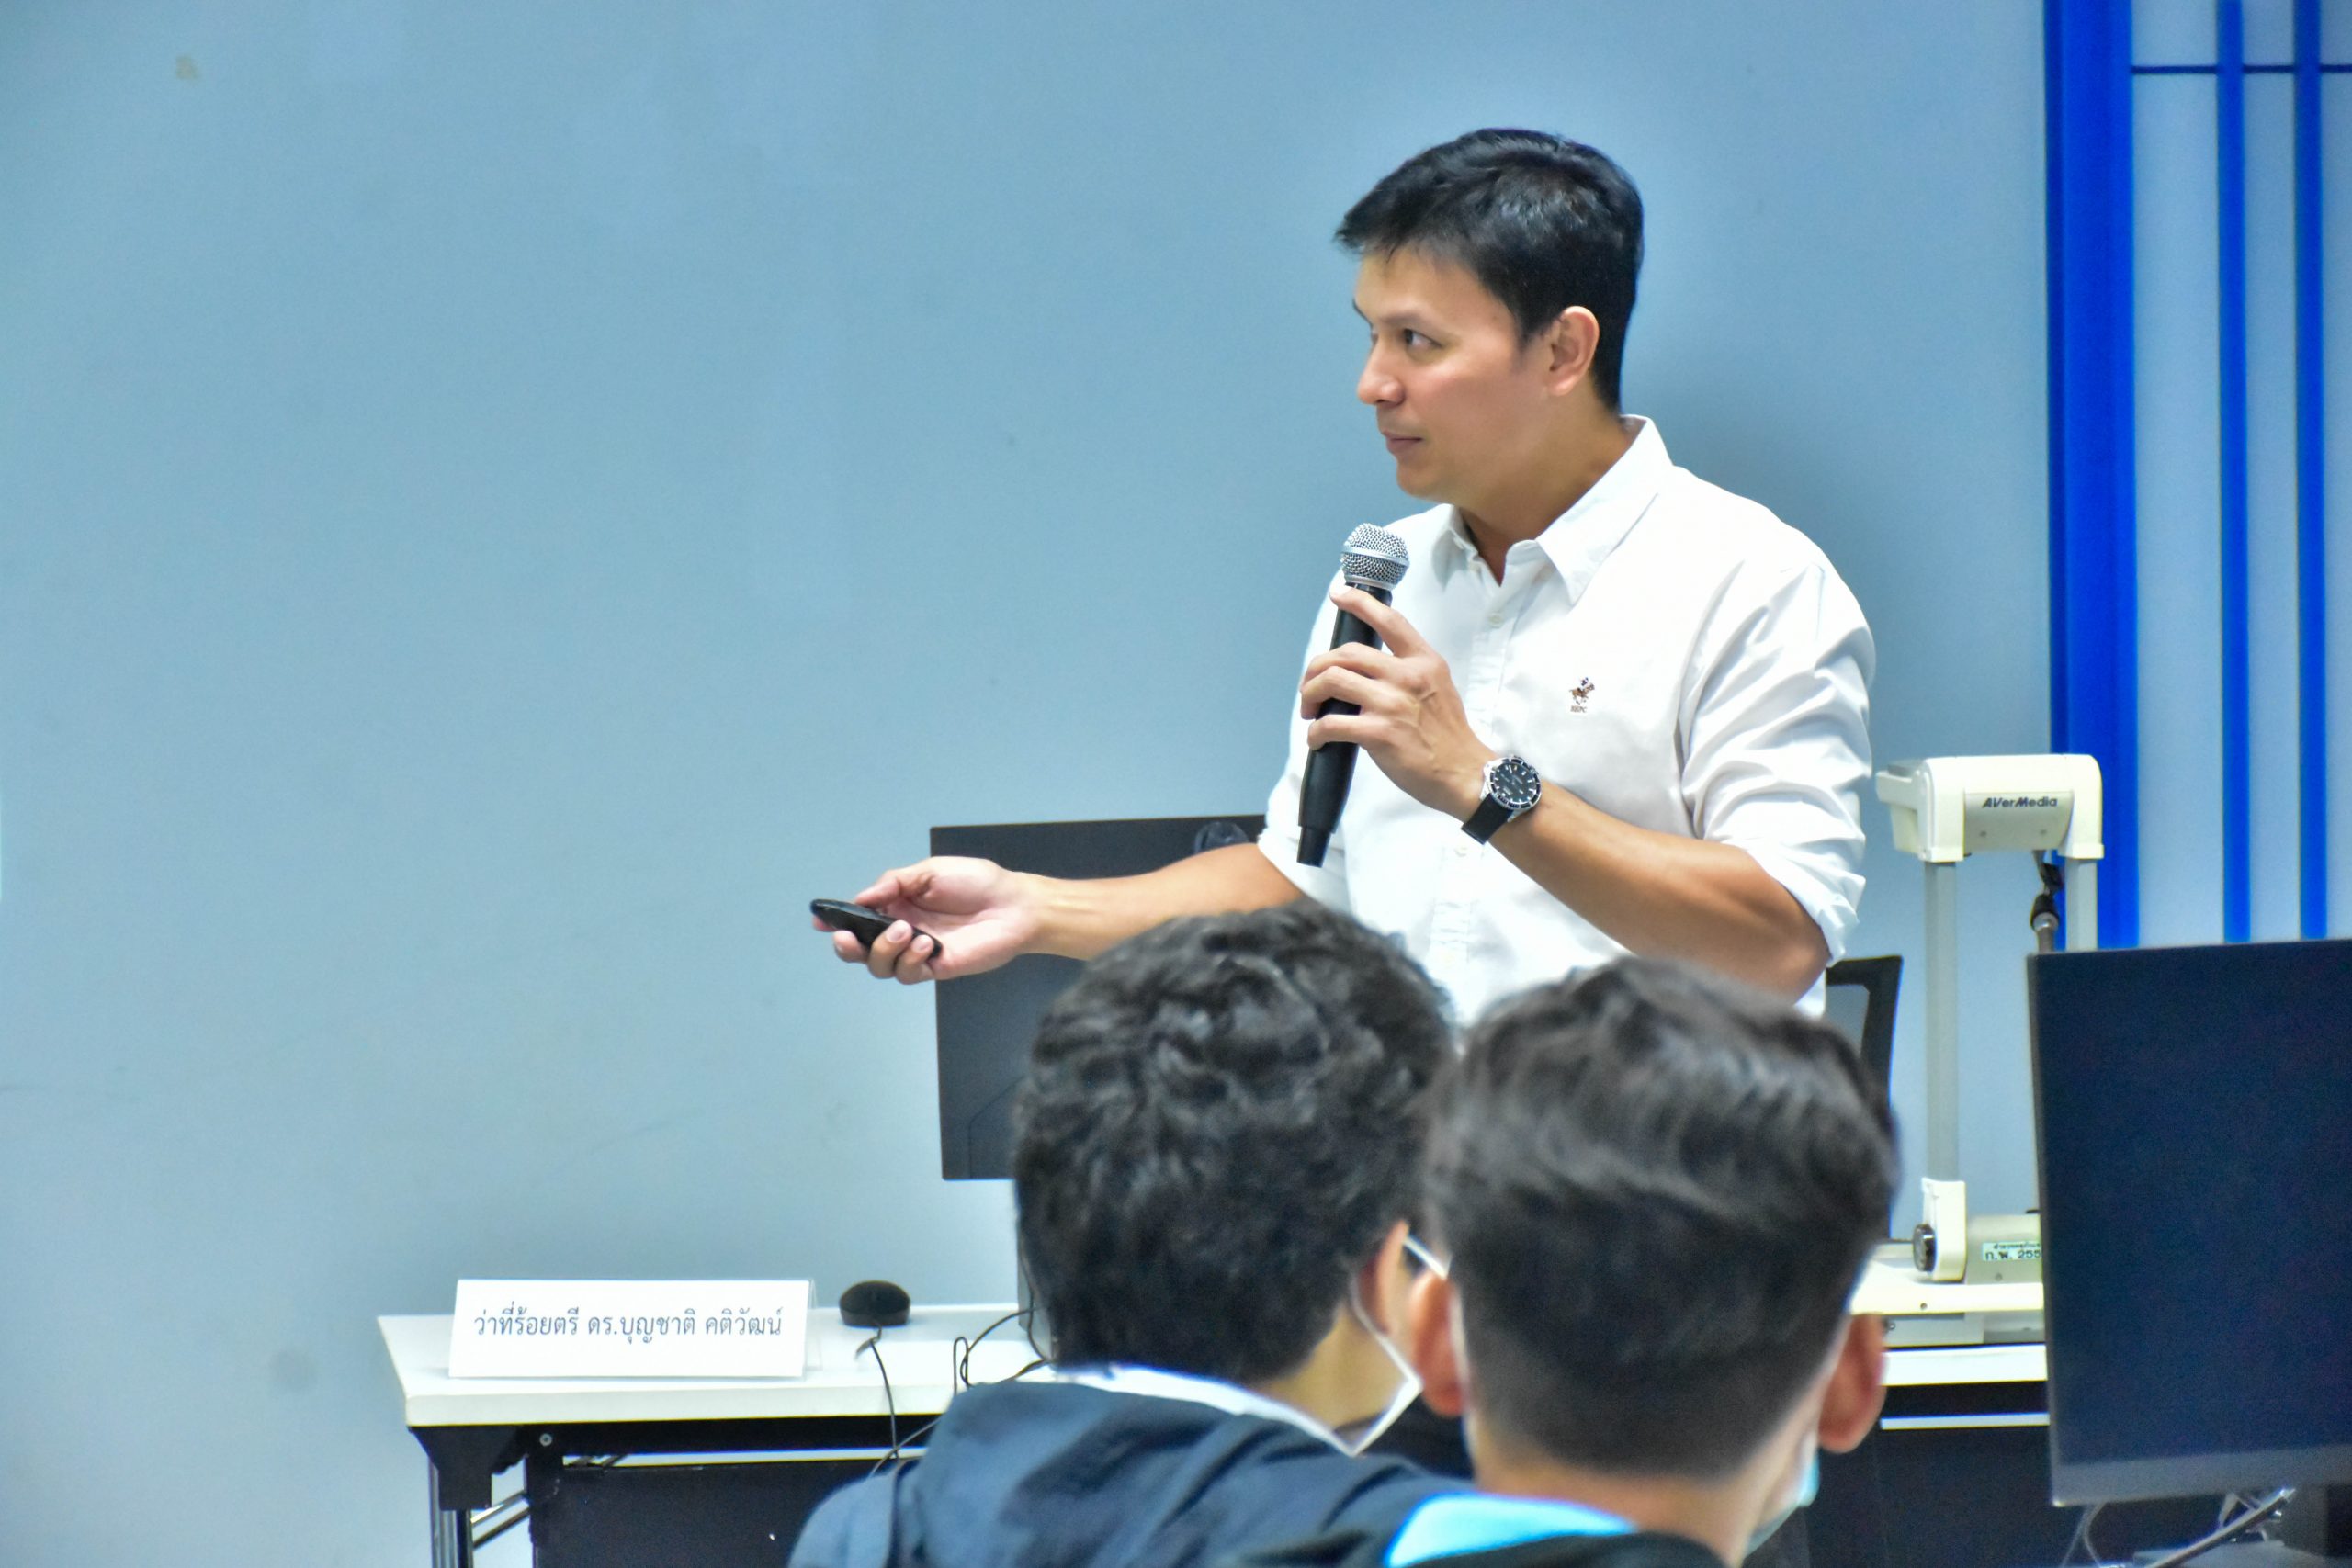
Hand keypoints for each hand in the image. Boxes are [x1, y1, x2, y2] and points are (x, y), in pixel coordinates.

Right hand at [811, 856, 1041, 984]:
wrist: (1014, 905)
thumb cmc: (976, 882)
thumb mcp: (930, 871)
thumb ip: (893, 883)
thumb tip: (859, 898)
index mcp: (898, 905)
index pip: (859, 918)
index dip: (836, 921)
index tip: (820, 920)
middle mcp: (902, 931)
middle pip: (860, 950)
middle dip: (847, 947)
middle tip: (846, 938)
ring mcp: (917, 953)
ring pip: (880, 966)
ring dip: (884, 949)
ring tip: (907, 931)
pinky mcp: (935, 968)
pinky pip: (908, 974)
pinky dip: (910, 960)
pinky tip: (927, 943)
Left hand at [1300, 587, 1492, 818]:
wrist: (1465, 774)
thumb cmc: (1448, 736)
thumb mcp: (1438, 687)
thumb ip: (1408, 672)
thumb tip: (1367, 671)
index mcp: (1423, 661)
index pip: (1389, 620)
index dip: (1359, 602)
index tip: (1338, 594)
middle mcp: (1407, 676)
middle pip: (1345, 653)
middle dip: (1316, 668)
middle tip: (1310, 688)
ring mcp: (1392, 703)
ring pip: (1332, 680)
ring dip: (1310, 695)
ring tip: (1310, 712)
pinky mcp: (1379, 733)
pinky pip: (1331, 723)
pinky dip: (1315, 732)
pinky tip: (1317, 740)